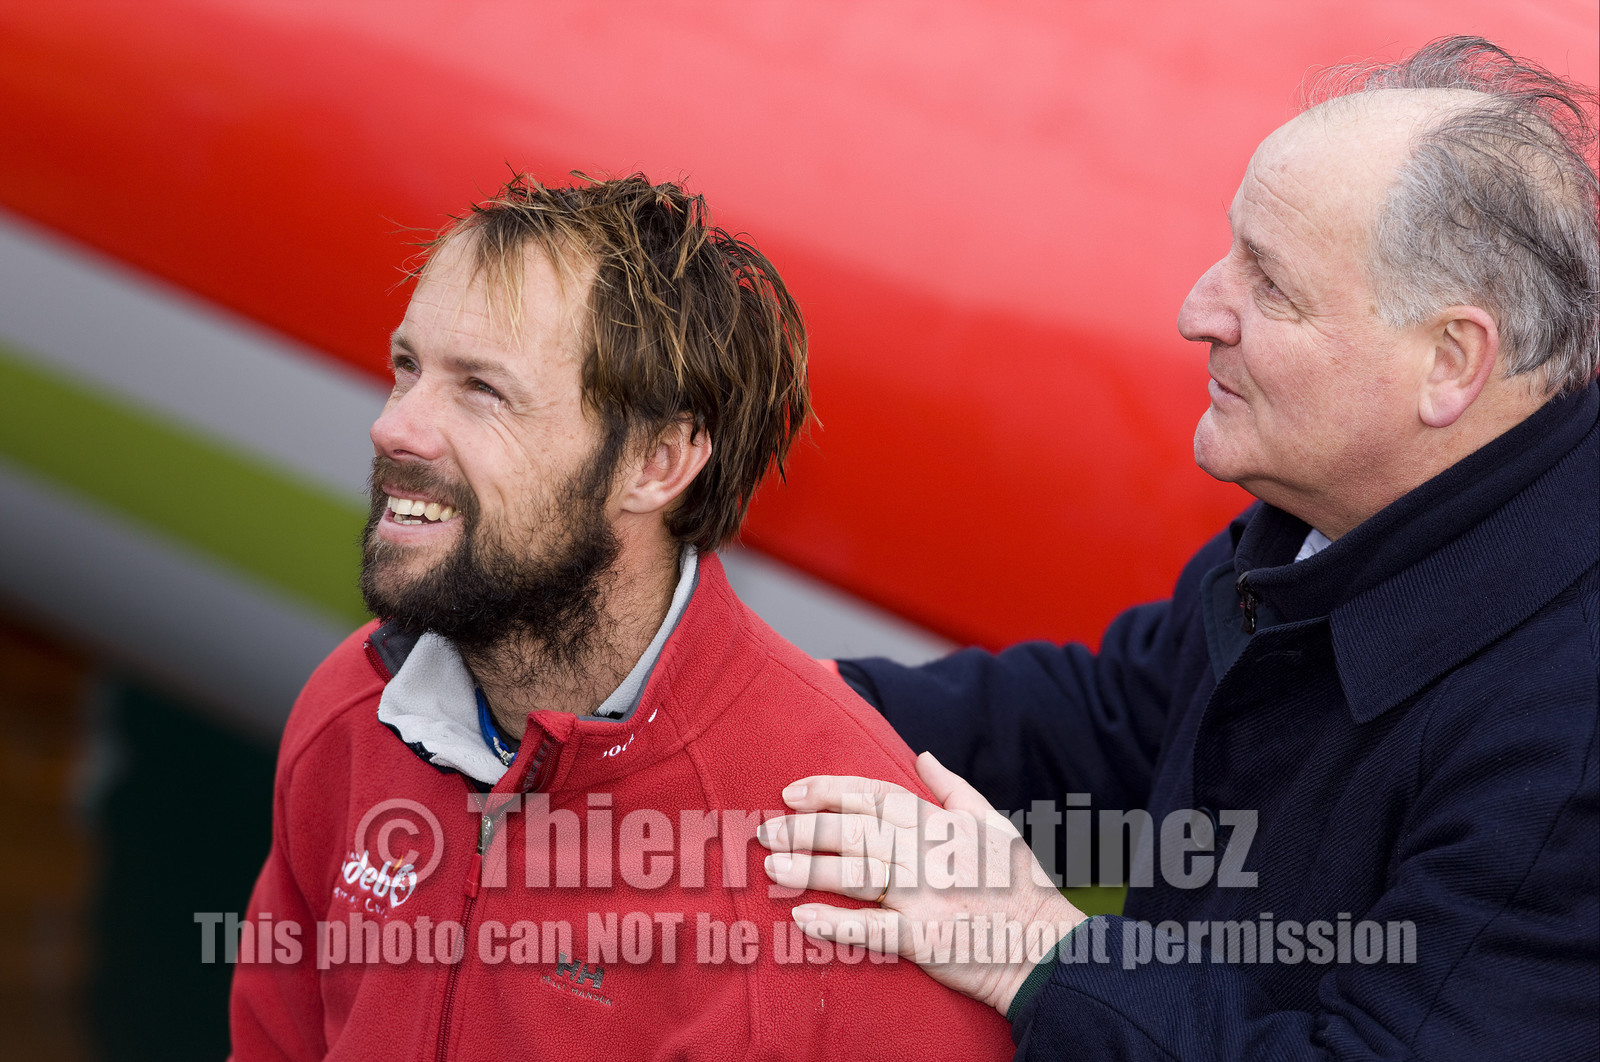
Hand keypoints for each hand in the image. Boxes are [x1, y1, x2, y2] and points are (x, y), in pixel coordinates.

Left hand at [758, 751, 1084, 1015]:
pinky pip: (872, 929)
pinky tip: (802, 919)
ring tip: (773, 868)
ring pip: (856, 874)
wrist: (1045, 948)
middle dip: (806, 828)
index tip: (792, 791)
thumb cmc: (1019, 886)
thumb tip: (924, 755)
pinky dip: (836, 924)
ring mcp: (925, 896)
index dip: (830, 790)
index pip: (875, 796)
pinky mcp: (924, 939)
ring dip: (809, 869)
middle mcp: (929, 855)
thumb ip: (953, 789)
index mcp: (942, 824)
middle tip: (767, 831)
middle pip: (856, 831)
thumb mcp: (994, 825)